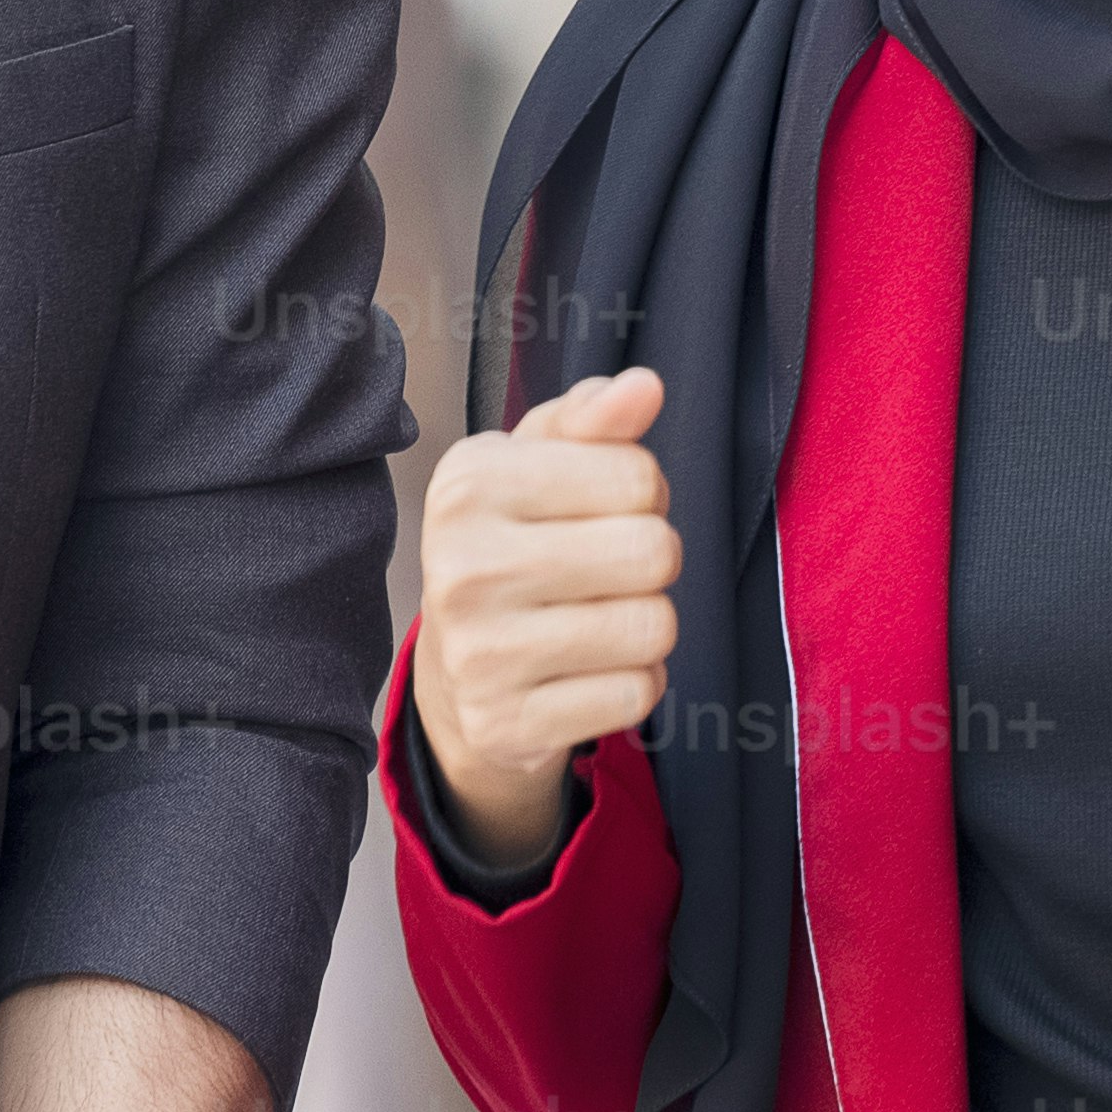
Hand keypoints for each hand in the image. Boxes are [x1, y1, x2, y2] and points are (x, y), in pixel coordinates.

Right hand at [404, 363, 677, 884]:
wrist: (457, 672)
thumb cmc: (514, 544)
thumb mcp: (540, 464)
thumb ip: (595, 418)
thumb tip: (644, 387)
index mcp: (469, 482)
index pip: (638, 475)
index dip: (641, 495)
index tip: (596, 513)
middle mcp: (464, 566)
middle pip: (654, 551)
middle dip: (651, 561)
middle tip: (605, 571)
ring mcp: (481, 654)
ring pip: (654, 628)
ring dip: (647, 626)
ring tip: (597, 620)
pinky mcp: (508, 724)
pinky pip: (636, 695)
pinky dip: (631, 684)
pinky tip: (586, 672)